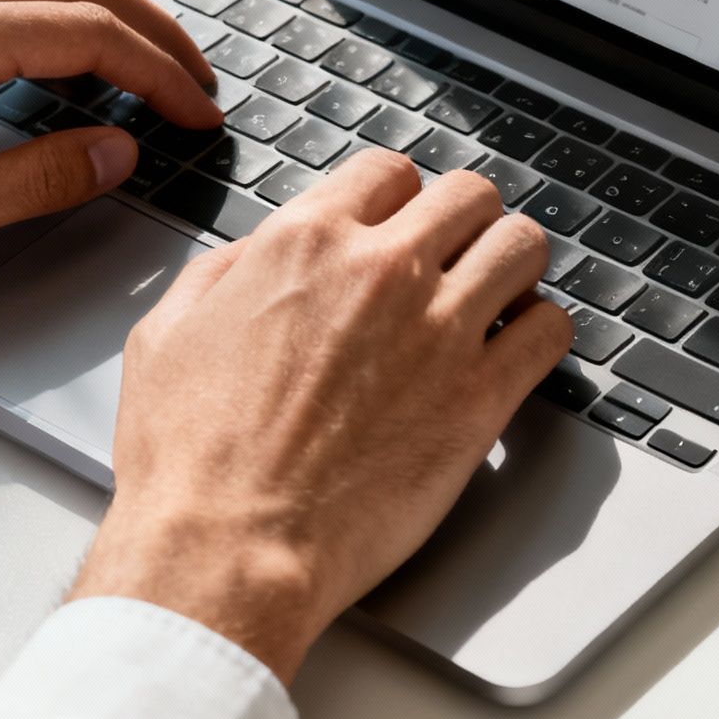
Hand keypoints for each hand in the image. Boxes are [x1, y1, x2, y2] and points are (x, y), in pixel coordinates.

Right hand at [68, 151, 573, 682]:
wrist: (230, 547)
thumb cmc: (192, 460)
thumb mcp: (167, 334)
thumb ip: (223, 273)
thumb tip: (258, 253)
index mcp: (305, 243)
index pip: (388, 172)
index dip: (398, 199)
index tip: (401, 225)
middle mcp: (382, 271)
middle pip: (468, 196)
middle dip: (465, 222)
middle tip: (458, 257)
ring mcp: (440, 330)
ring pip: (522, 246)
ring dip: (513, 267)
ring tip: (500, 297)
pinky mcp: (480, 397)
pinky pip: (550, 330)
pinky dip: (541, 332)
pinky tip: (517, 351)